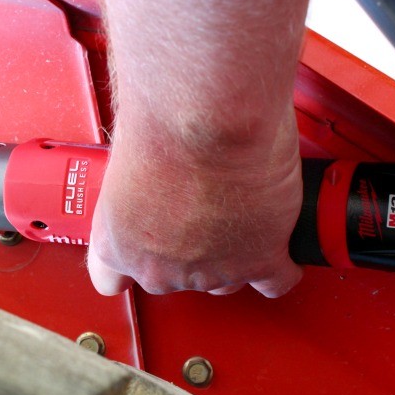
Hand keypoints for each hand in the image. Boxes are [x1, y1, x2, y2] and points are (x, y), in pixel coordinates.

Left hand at [87, 107, 303, 297]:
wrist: (209, 114)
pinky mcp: (261, 261)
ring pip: (226, 279)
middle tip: (198, 207)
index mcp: (118, 245)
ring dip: (232, 252)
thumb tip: (144, 177)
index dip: (136, 256)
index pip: (113, 279)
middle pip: (177, 277)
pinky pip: (276, 281)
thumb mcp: (123, 159)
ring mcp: (213, 270)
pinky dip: (280, 260)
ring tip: (237, 210)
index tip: (147, 239)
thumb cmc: (161, 124)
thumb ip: (131, 189)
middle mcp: (162, 269)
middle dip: (189, 248)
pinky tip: (275, 239)